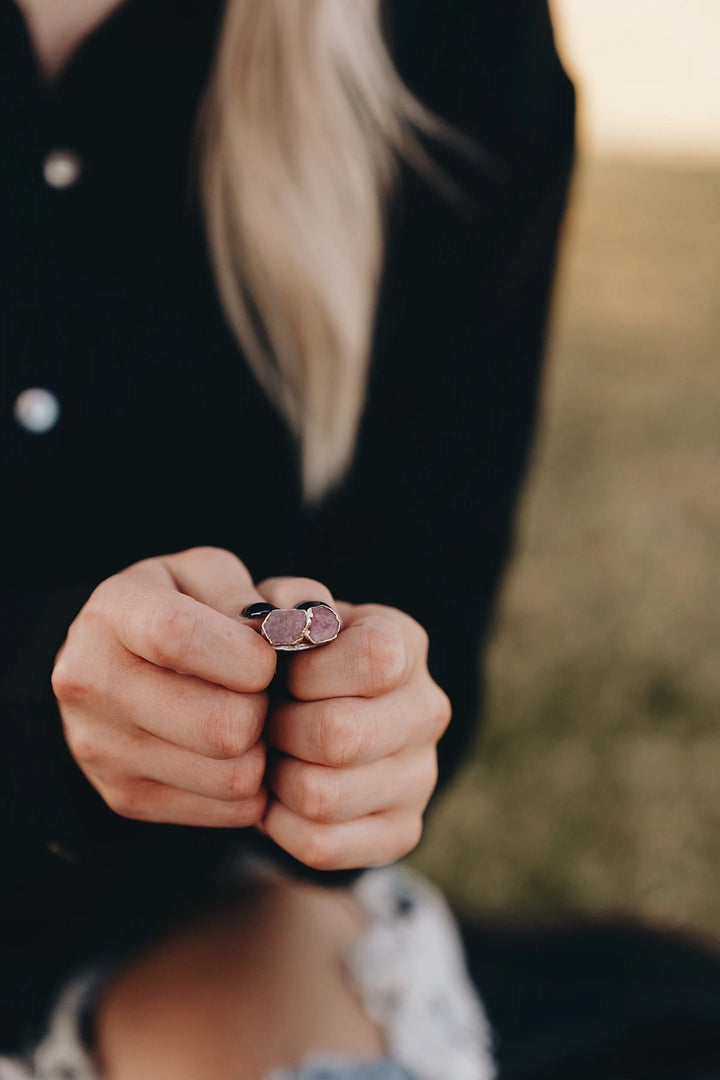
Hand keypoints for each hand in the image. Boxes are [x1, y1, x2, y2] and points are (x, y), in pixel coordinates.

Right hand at [52, 547, 276, 826]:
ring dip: (261, 750)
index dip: (245, 654)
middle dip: (263, 708)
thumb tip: (295, 630)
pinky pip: (228, 809)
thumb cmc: (178, 607)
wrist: (111, 663)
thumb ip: (251, 595)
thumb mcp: (206, 576)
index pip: (179, 637)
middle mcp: (91, 682)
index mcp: (113, 612)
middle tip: (261, 692)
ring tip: (250, 718)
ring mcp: (102, 748)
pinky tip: (235, 751)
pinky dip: (250, 785)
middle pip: (219, 725)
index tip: (268, 657)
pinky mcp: (125, 797)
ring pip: (232, 775)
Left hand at [256, 577, 451, 870]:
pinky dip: (281, 826)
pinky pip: (321, 846)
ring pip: (323, 797)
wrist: (317, 713)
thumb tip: (286, 622)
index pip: (374, 659)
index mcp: (404, 645)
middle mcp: (427, 710)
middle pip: (340, 735)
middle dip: (281, 729)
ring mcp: (422, 776)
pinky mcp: (403, 831)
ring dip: (277, 779)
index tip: (285, 673)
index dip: (310, 670)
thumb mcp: (286, 612)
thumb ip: (283, 602)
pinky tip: (279, 797)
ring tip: (274, 756)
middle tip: (268, 721)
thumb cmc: (294, 655)